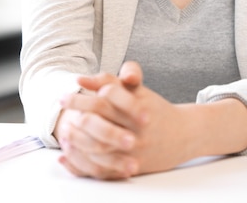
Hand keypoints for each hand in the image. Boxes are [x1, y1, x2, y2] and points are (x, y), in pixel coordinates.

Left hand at [56, 62, 190, 179]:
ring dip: (76, 137)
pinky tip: (69, 152)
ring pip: (98, 145)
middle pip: (100, 118)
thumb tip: (81, 79)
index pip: (107, 95)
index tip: (70, 89)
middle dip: (77, 109)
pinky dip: (81, 162)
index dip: (86, 92)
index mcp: (138, 105)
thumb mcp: (138, 90)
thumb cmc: (156, 109)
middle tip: (62, 102)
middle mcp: (136, 127)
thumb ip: (111, 81)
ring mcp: (134, 149)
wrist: (184, 134)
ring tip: (63, 129)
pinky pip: (102, 168)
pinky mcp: (131, 167)